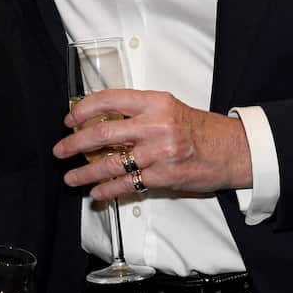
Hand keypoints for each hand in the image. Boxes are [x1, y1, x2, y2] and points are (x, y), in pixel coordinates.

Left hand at [53, 89, 251, 200]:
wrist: (231, 149)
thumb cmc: (199, 128)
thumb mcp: (167, 107)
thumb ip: (137, 112)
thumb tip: (100, 120)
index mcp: (154, 102)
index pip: (109, 100)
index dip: (83, 109)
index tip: (70, 119)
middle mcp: (155, 124)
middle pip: (103, 133)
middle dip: (75, 143)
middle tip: (61, 150)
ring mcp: (158, 152)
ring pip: (111, 163)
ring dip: (86, 172)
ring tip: (71, 176)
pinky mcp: (162, 176)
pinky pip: (127, 184)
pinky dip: (107, 190)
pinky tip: (96, 192)